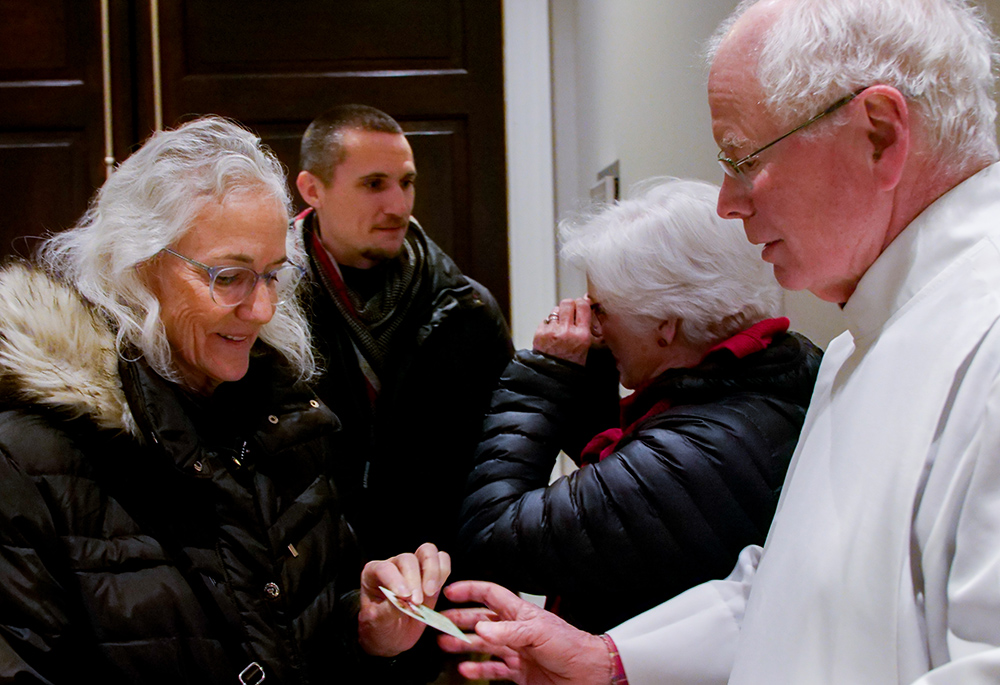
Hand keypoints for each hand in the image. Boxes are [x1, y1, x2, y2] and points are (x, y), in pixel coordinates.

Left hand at [359, 542, 450, 655]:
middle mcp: (393, 564)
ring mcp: (414, 566)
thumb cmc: (382, 626)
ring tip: (430, 593)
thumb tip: (402, 600)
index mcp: (373, 573)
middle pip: (407, 559)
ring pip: (427, 551)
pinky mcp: (431, 571)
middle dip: (414, 580)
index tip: (404, 597)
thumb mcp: (378, 623)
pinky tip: (437, 589)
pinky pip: (442, 559)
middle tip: (417, 603)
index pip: (384, 568)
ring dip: (432, 571)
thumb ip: (387, 609)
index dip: (395, 580)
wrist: (394, 636)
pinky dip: (443, 571)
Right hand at [437, 580, 611, 684]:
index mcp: (520, 613)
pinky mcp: (519, 672)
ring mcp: (516, 651)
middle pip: (481, 620)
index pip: (490, 595)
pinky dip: (478, 669)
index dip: (470, 591)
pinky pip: (493, 669)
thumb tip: (481, 628)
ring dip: (463, 644)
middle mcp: (515, 630)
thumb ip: (509, 631)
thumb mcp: (539, 632)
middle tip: (440, 622)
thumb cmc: (571, 645)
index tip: (450, 591)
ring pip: (483, 645)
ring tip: (445, 645)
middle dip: (460, 620)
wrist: (589, 672)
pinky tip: (466, 668)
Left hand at [533, 297, 592, 365]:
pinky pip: (546, 320)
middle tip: (570, 313)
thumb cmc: (572, 364)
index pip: (583, 306)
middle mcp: (567, 331)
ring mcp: (552, 331)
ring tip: (561, 327)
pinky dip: (549, 325)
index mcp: (582, 335)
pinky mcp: (540, 333)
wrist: (554, 377)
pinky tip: (552, 335)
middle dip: (569, 306)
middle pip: (567, 303)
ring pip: (555, 310)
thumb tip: (586, 302)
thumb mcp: (587, 348)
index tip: (582, 305)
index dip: (582, 302)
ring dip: (559, 315)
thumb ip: (587, 326)